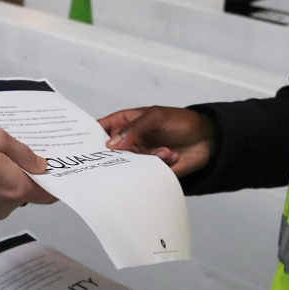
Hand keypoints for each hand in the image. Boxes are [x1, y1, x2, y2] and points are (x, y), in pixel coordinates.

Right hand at [0, 121, 55, 218]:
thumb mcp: (0, 139)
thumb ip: (24, 154)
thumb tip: (41, 166)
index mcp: (17, 190)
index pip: (47, 195)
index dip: (53, 183)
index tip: (54, 171)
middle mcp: (5, 206)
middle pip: (23, 194)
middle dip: (21, 176)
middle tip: (14, 156)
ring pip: (4, 196)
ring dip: (2, 180)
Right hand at [97, 106, 214, 176]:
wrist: (207, 140)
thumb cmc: (181, 122)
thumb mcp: (156, 117)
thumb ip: (133, 129)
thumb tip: (111, 144)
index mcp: (124, 123)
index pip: (100, 129)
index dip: (88, 137)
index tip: (81, 147)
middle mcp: (128, 141)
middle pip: (108, 152)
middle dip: (112, 156)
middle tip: (121, 156)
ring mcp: (138, 157)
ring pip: (127, 164)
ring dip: (146, 158)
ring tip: (165, 151)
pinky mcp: (149, 170)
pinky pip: (144, 172)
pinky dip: (158, 164)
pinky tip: (172, 155)